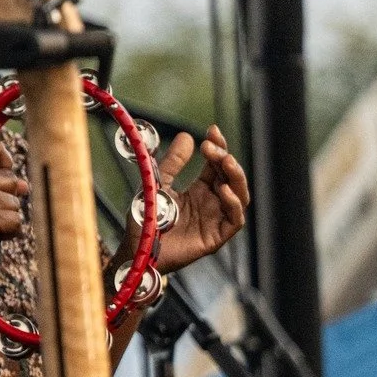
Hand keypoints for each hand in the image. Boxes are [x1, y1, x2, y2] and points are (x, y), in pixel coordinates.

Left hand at [145, 124, 248, 271]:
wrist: (137, 246)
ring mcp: (215, 219)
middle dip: (226, 158)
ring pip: (239, 196)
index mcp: (200, 189)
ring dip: (235, 177)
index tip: (212, 130)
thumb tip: (187, 136)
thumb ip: (173, 162)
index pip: (217, 165)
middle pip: (231, 177)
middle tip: (212, 146)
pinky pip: (235, 220)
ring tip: (224, 161)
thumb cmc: (147, 217)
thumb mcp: (159, 182)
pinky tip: (223, 189)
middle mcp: (212, 203)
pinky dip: (233, 203)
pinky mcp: (216, 237)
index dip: (218, 147)